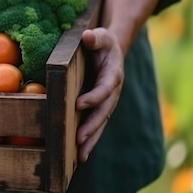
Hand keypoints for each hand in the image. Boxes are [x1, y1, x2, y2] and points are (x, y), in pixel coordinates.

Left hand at [75, 27, 123, 162]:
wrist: (110, 51)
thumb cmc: (102, 42)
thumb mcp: (101, 36)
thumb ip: (96, 37)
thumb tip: (88, 37)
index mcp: (113, 74)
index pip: (104, 87)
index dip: (94, 96)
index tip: (79, 104)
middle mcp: (112, 91)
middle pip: (103, 111)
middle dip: (92, 126)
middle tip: (79, 139)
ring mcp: (107, 101)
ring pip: (100, 123)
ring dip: (91, 139)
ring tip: (80, 156)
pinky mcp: (99, 107)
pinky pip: (95, 125)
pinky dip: (89, 139)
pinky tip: (79, 154)